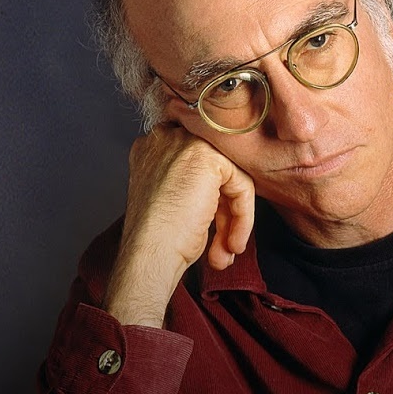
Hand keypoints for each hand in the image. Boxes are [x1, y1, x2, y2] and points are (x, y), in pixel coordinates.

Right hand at [104, 124, 255, 327]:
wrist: (149, 254)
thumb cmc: (157, 240)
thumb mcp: (173, 200)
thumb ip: (194, 184)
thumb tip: (228, 190)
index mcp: (152, 149)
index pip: (199, 162)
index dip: (214, 196)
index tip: (218, 228)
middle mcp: (165, 139)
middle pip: (216, 169)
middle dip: (225, 211)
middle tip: (223, 245)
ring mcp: (185, 144)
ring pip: (231, 178)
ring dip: (234, 220)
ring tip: (225, 251)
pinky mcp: (207, 157)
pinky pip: (241, 185)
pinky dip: (242, 218)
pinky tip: (231, 243)